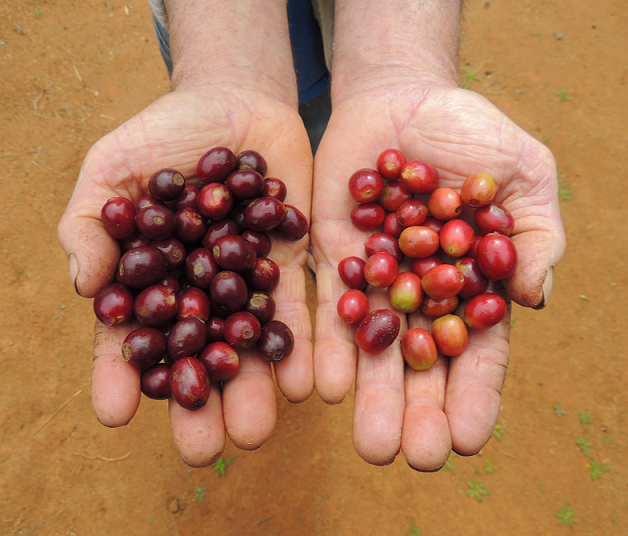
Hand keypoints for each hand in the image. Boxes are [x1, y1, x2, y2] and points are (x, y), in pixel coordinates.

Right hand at [57, 86, 313, 466]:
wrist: (236, 102)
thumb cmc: (164, 133)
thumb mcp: (114, 165)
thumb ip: (92, 220)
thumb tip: (86, 283)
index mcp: (151, 276)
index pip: (130, 333)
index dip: (120, 373)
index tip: (115, 413)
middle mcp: (199, 289)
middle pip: (194, 353)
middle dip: (196, 400)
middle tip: (200, 448)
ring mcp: (246, 281)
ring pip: (246, 343)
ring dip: (250, 387)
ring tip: (254, 430)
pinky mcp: (289, 265)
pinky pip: (295, 308)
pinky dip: (298, 344)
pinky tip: (303, 382)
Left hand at [311, 82, 565, 468]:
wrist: (402, 100)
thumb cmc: (470, 134)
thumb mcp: (522, 172)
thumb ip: (535, 232)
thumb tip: (533, 297)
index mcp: (468, 284)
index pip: (476, 351)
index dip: (474, 394)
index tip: (469, 440)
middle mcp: (416, 293)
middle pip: (418, 363)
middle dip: (417, 410)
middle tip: (415, 458)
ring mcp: (372, 280)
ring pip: (371, 348)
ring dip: (370, 395)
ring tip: (371, 443)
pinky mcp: (330, 259)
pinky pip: (328, 308)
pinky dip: (328, 345)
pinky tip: (327, 385)